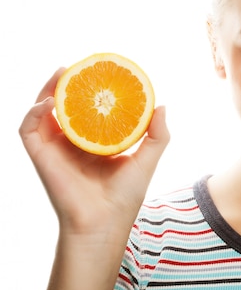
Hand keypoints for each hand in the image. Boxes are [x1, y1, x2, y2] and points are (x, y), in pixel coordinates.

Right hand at [19, 68, 169, 237]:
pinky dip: (34, 113)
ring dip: (46, 91)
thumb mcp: (148, 158)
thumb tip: (162, 104)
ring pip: (42, 112)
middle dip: (65, 84)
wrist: (105, 222)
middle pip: (63, 105)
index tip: (99, 71)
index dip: (90, 89)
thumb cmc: (126, 195)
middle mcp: (72, 142)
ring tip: (60, 74)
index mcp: (94, 141)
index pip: (88, 109)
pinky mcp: (41, 157)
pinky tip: (48, 103)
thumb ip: (157, 133)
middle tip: (73, 67)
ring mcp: (55, 148)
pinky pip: (28, 129)